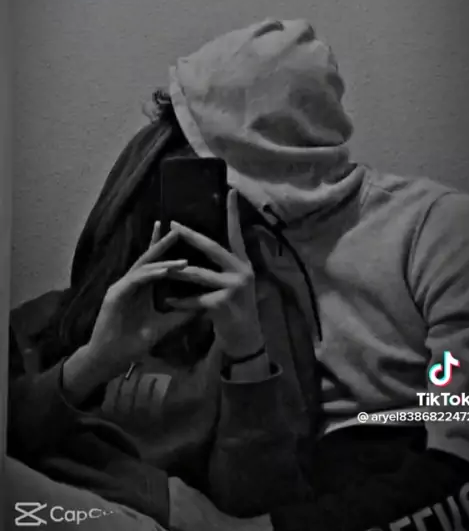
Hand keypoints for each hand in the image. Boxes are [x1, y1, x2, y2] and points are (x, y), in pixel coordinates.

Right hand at [81, 224, 196, 377]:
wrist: (111, 359)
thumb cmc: (133, 343)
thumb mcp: (163, 326)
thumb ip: (180, 315)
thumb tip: (203, 307)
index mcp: (141, 289)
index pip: (155, 264)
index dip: (164, 249)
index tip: (180, 235)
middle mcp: (131, 283)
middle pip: (148, 259)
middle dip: (162, 244)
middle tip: (177, 230)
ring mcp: (121, 287)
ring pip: (144, 268)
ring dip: (162, 262)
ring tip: (182, 260)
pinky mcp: (115, 294)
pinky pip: (135, 280)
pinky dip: (150, 274)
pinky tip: (164, 271)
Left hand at [164, 190, 264, 359]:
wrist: (246, 340)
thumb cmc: (237, 309)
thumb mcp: (236, 283)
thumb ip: (225, 266)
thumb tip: (206, 246)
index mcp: (243, 263)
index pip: (237, 233)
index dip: (233, 213)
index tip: (230, 190)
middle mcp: (241, 271)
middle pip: (212, 247)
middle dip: (190, 236)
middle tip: (172, 224)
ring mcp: (232, 287)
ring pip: (198, 274)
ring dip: (177, 271)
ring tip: (160, 265)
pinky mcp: (222, 304)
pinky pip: (193, 299)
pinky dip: (179, 301)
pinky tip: (167, 302)